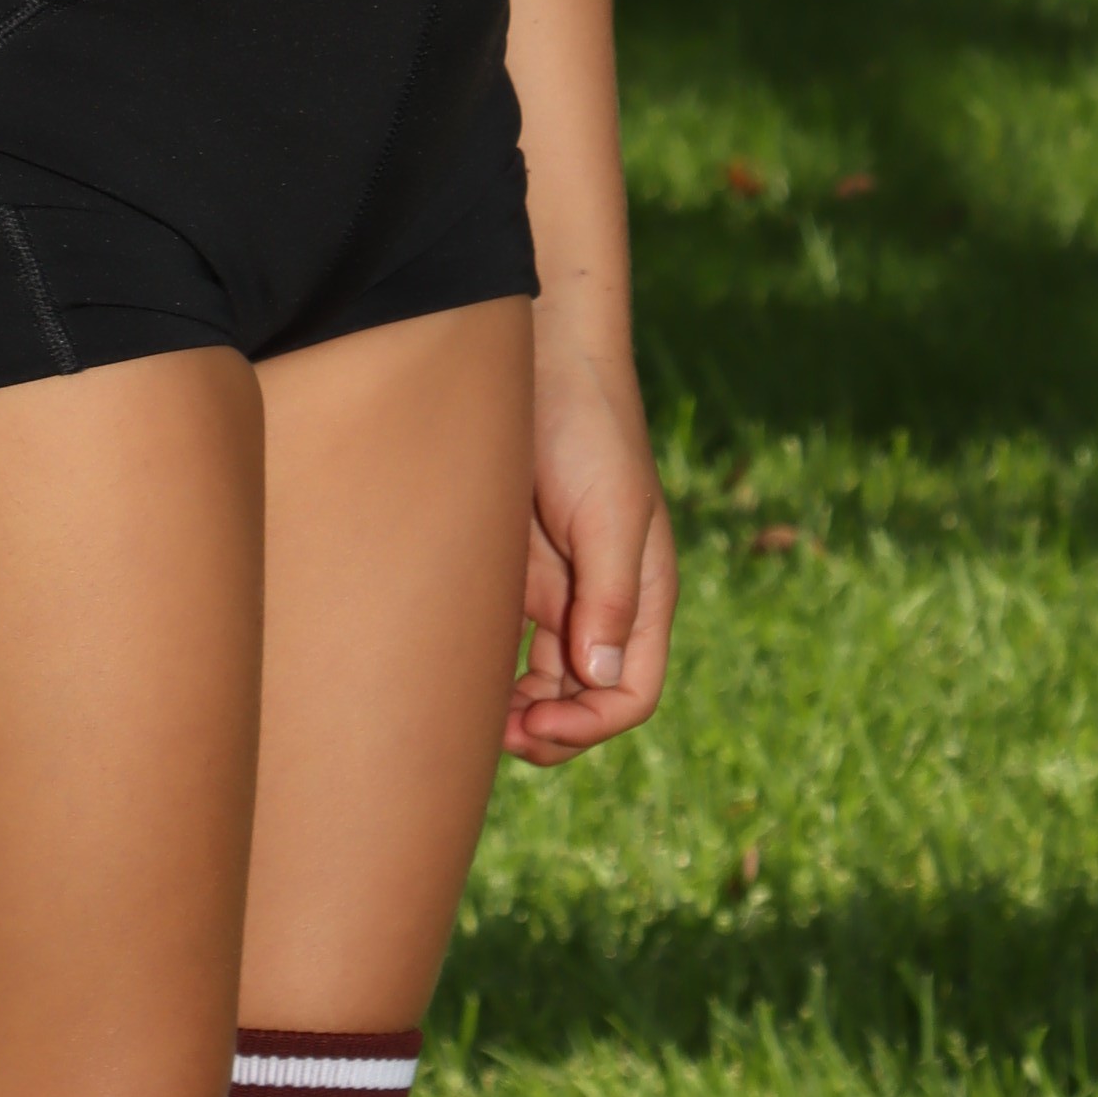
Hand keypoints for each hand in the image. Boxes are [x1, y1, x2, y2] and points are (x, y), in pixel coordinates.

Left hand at [502, 320, 675, 767]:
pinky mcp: (513, 569)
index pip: (629, 693)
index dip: (587, 724)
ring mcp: (557, 588)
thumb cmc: (590, 430)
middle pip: (583, 698)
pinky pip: (506, 640)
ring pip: (542, 678)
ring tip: (472, 717)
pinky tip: (457, 674)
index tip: (535, 724)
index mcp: (641, 597)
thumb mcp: (610, 512)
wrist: (544, 362)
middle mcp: (602, 602)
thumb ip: (610, 595)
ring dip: (517, 709)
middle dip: (548, 728)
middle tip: (498, 734)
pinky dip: (490, 670)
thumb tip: (601, 676)